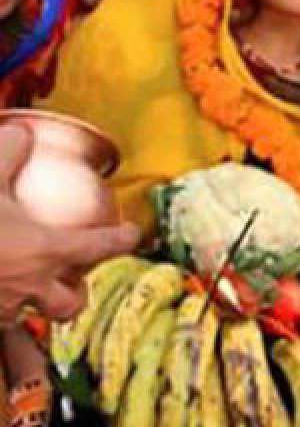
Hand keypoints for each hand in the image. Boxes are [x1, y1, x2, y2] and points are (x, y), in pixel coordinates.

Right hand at [0, 124, 139, 321]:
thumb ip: (8, 153)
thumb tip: (21, 135)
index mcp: (45, 251)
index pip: (100, 246)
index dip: (121, 239)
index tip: (132, 234)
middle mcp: (30, 287)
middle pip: (69, 303)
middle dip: (76, 294)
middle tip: (74, 281)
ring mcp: (2, 310)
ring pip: (32, 319)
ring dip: (37, 309)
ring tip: (30, 296)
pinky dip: (1, 312)